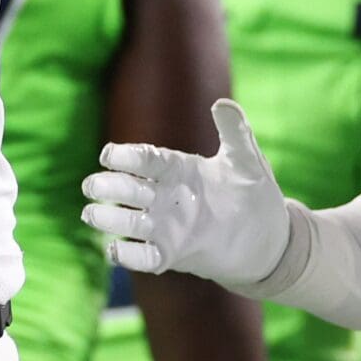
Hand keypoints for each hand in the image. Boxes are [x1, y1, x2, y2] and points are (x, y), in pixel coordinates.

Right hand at [84, 99, 288, 284]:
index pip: (147, 160)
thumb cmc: (255, 193)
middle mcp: (166, 197)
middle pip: (130, 189)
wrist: (269, 238)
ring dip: (109, 219)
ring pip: (130, 221)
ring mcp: (167, 227)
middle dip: (109, 187)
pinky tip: (115, 250)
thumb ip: (234, 132)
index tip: (108, 155)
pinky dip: (129, 255)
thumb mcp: (246, 160)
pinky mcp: (172, 254)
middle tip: (91, 186)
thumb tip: (223, 104)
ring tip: (91, 214)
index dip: (127, 157)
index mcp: (179, 169)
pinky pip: (145, 256)